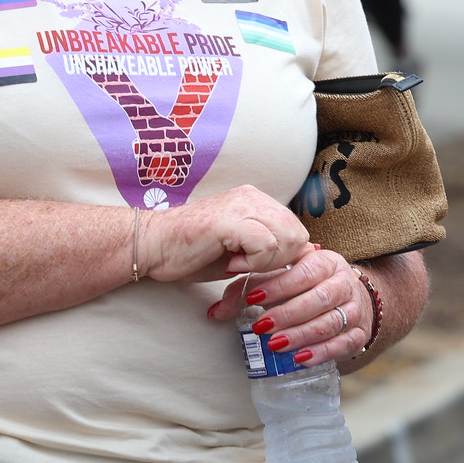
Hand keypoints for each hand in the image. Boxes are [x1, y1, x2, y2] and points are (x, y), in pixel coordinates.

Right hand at [136, 185, 308, 283]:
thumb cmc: (192, 252)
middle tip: (247, 266)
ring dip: (266, 261)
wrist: (152, 246)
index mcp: (256, 200)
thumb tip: (311, 250)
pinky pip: (266, 244)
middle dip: (279, 260)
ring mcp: (240, 205)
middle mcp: (251, 196)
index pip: (296, 228)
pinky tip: (230, 263)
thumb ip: (272, 248)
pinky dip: (253, 262)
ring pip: (285, 237)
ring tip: (237, 263)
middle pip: (297, 233)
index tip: (255, 265)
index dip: (284, 255)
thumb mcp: (241, 251)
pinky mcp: (229, 220)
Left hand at [204, 244, 368, 366]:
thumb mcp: (280, 278)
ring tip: (275, 345)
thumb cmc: (305, 286)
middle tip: (261, 327)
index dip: (279, 286)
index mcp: (326, 262)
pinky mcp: (360, 332)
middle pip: (318, 299)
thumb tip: (216, 312)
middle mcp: (344, 282)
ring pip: (330, 323)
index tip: (253, 298)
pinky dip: (321, 353)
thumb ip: (248, 288)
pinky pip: (344, 344)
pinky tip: (298, 359)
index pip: (304, 272)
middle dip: (287, 314)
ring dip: (300, 335)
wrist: (347, 297)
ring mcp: (355, 308)